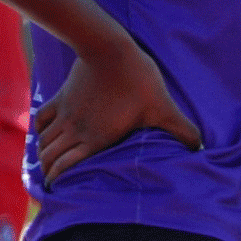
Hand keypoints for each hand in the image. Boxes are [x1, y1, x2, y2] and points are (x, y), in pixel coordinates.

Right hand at [36, 39, 200, 183]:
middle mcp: (74, 130)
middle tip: (54, 181)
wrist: (109, 48)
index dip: (58, 182)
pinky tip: (45, 135)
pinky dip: (40, 131)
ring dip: (44, 154)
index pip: (64, 168)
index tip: (60, 193)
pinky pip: (42, 119)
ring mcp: (66, 113)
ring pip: (43, 142)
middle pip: (48, 158)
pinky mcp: (61, 96)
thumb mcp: (162, 106)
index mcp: (95, 139)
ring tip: (48, 164)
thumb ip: (180, 128)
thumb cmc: (137, 79)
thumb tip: (200, 146)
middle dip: (48, 172)